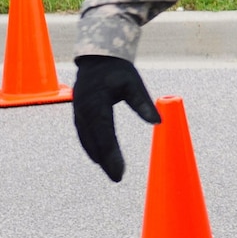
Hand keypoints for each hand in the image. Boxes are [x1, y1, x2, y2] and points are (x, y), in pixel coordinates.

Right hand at [72, 55, 160, 181]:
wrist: (97, 59)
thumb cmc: (117, 71)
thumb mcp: (133, 83)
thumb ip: (143, 103)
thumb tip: (158, 122)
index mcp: (95, 104)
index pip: (105, 134)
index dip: (111, 154)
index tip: (120, 170)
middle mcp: (83, 111)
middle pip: (95, 142)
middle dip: (106, 161)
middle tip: (118, 178)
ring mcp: (78, 114)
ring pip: (87, 141)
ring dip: (98, 157)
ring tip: (112, 173)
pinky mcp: (79, 115)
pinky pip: (85, 136)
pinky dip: (93, 148)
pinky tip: (100, 159)